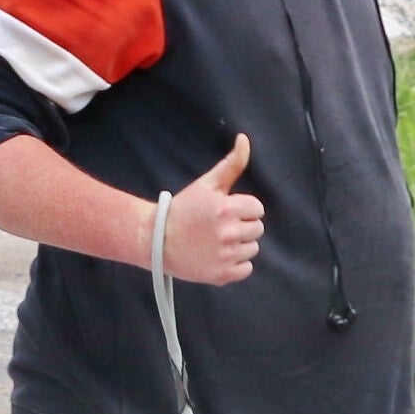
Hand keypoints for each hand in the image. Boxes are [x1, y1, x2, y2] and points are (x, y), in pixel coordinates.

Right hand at [162, 133, 263, 285]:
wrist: (157, 241)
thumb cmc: (183, 210)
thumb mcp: (206, 184)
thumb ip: (231, 164)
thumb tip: (244, 139)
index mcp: (226, 208)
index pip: (257, 208)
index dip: (243, 208)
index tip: (226, 211)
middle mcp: (228, 232)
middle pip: (257, 229)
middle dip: (242, 225)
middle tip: (220, 227)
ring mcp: (225, 255)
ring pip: (252, 248)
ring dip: (239, 245)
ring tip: (217, 241)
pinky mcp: (222, 274)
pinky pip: (246, 268)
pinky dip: (235, 264)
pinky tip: (218, 256)